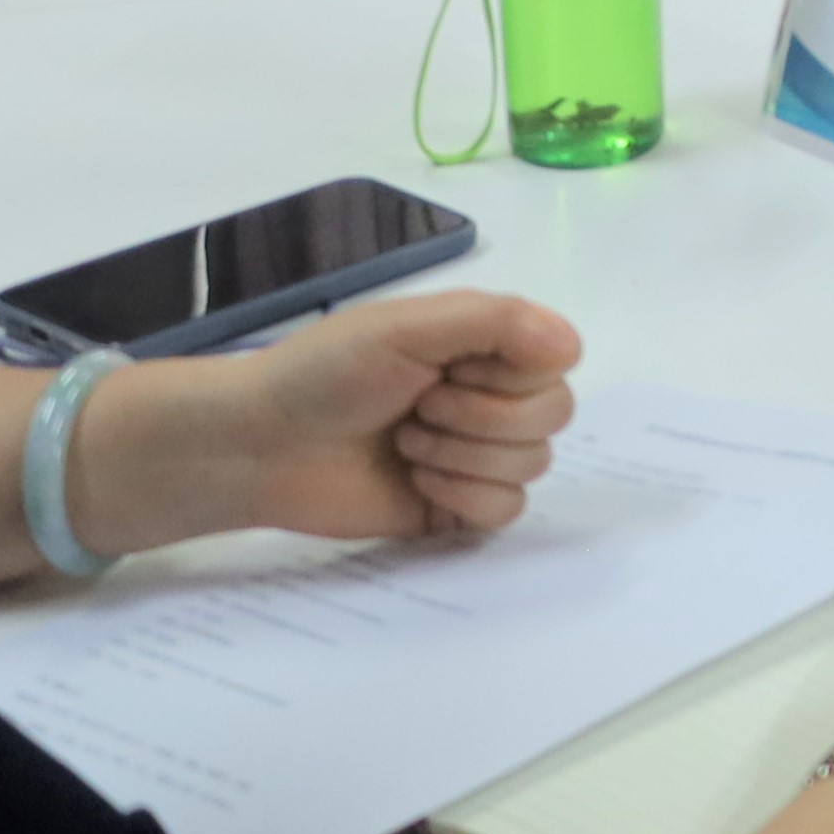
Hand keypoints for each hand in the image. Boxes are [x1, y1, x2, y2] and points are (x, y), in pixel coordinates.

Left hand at [89, 290, 580, 553]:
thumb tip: (571, 346)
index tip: (451, 368)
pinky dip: (463, 497)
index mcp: (484, 346)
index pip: (556, 361)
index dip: (509, 372)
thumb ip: (495, 322)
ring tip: (405, 446)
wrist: (262, 447)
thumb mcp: (405, 326)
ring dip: (460, 456)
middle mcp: (491, 397)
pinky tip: (418, 485)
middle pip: (553, 416)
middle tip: (416, 410)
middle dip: (479, 418)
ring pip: (533, 465)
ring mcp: (478, 456)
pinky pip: (508, 512)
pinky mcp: (460, 509)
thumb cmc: (324, 373)